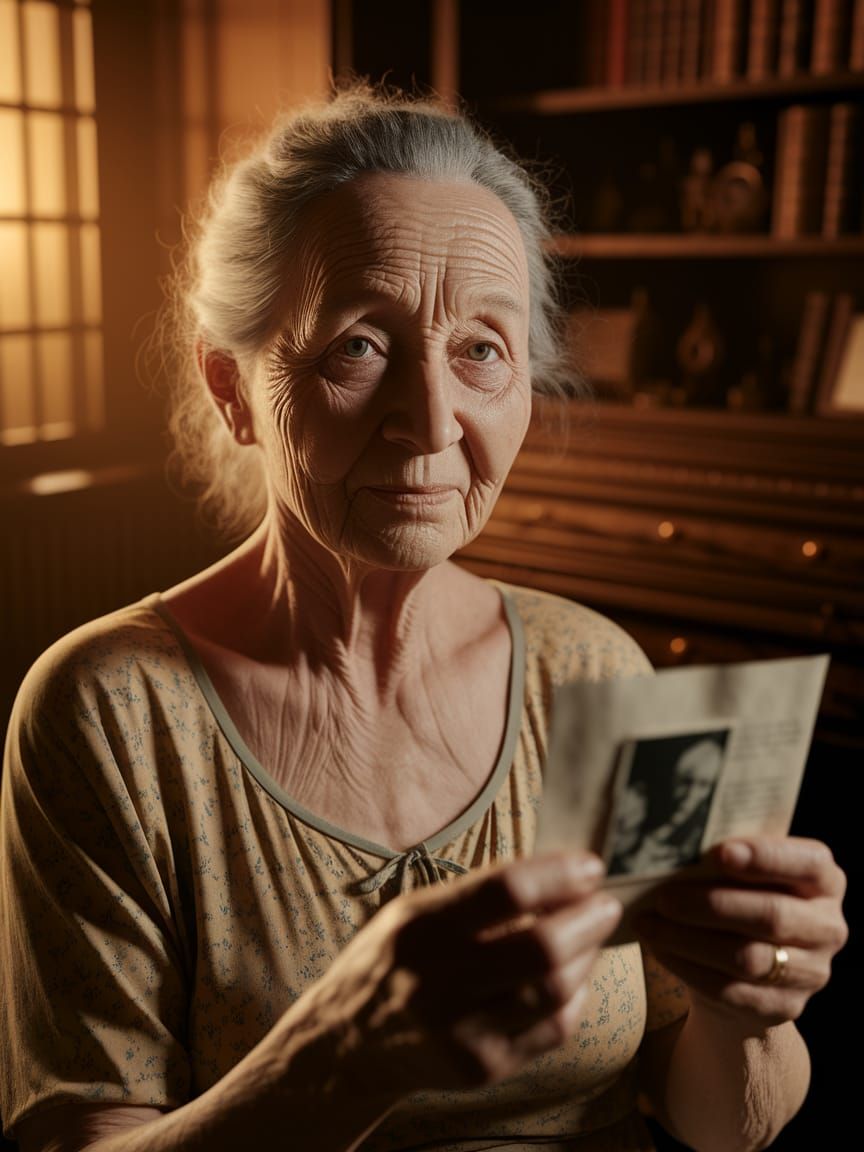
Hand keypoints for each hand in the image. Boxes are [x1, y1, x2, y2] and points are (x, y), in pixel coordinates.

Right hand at [304, 852, 621, 1095]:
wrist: (346, 1046)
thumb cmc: (391, 960)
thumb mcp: (415, 911)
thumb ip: (478, 896)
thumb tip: (559, 876)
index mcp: (423, 926)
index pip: (506, 891)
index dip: (560, 875)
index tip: (590, 867)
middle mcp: (441, 980)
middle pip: (543, 948)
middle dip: (589, 919)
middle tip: (607, 903)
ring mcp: (464, 1032)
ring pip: (556, 992)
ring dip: (589, 956)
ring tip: (591, 936)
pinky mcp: (483, 1069)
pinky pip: (553, 1030)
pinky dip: (576, 997)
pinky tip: (573, 977)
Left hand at [633, 835, 847, 1031]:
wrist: (744, 970)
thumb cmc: (739, 901)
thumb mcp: (743, 876)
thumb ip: (726, 861)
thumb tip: (674, 850)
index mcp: (825, 881)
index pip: (808, 863)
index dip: (765, 857)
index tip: (719, 852)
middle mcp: (827, 927)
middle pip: (772, 915)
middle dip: (712, 904)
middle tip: (664, 896)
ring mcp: (811, 972)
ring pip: (748, 958)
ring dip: (689, 939)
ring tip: (649, 924)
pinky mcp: (785, 1006)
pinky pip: (731, 990)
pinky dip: (688, 967)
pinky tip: (659, 949)